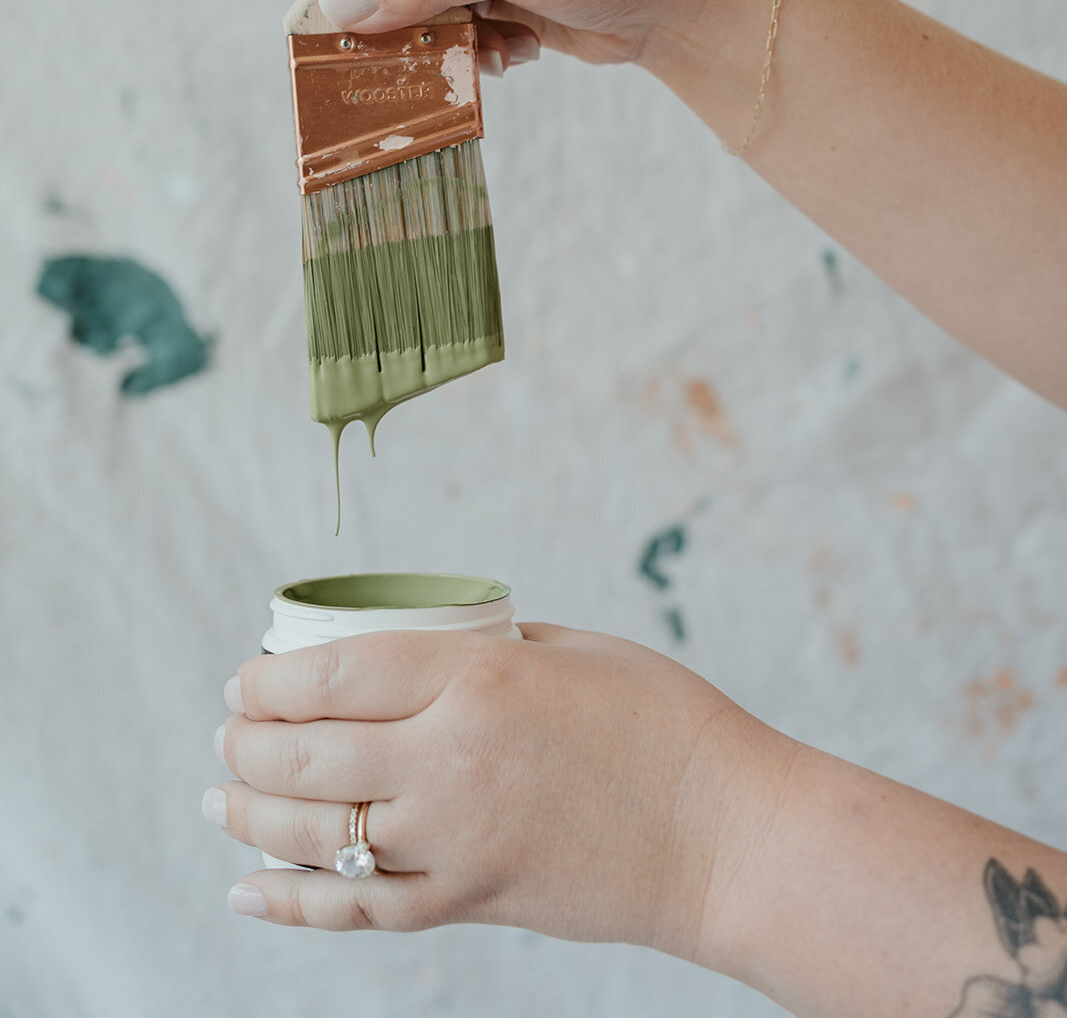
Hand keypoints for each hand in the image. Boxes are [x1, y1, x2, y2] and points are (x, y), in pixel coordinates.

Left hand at [204, 624, 785, 958]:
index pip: (335, 673)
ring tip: (221, 796)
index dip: (270, 676)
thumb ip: (486, 647)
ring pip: (318, 831)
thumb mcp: (573, 649)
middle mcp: (452, 758)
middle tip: (228, 730)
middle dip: (248, 740)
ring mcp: (457, 839)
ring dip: (252, 814)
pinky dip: (294, 903)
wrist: (729, 837)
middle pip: (309, 751)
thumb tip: (419, 652)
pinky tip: (247, 889)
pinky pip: (360, 908)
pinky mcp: (471, 900)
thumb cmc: (667, 725)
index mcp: (480, 676)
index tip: (247, 675)